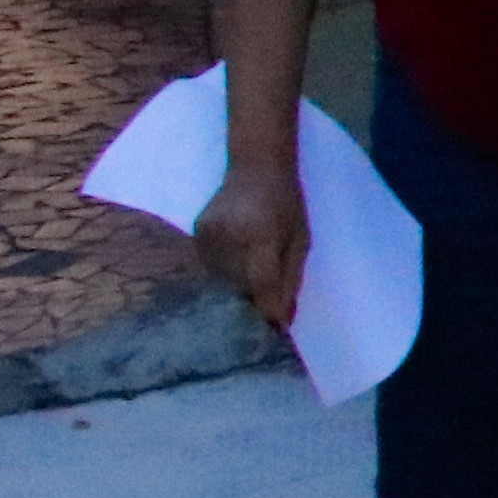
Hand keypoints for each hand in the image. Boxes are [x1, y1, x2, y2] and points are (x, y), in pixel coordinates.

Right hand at [191, 158, 308, 329]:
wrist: (255, 165)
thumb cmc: (286, 202)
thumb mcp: (300, 239)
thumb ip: (291, 278)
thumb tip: (282, 321)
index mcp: (261, 232)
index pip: (261, 281)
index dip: (268, 310)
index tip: (275, 333)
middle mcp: (229, 234)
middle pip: (237, 286)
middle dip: (251, 307)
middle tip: (261, 325)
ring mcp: (208, 234)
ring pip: (220, 281)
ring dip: (235, 294)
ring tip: (247, 301)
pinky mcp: (196, 234)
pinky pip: (210, 268)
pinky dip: (223, 278)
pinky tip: (233, 276)